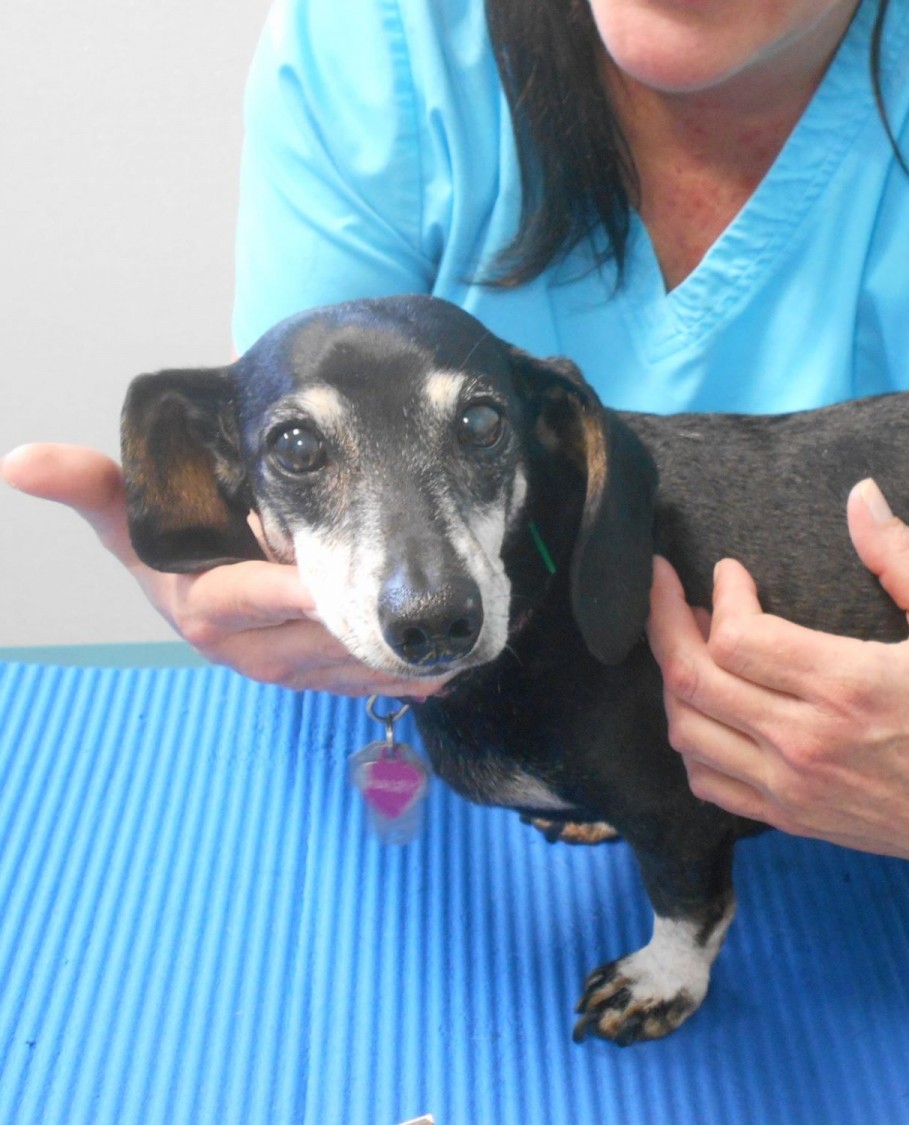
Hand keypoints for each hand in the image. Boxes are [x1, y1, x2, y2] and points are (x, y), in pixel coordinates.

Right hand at [2, 443, 447, 697]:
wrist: (195, 578)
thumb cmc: (168, 541)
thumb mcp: (130, 517)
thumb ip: (92, 489)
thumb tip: (17, 460)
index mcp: (205, 608)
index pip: (247, 600)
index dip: (286, 593)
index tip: (329, 582)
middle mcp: (245, 648)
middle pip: (309, 644)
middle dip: (358, 633)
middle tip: (412, 614)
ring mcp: (283, 668)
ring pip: (340, 671)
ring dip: (391, 664)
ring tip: (441, 649)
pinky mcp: (314, 678)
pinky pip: (359, 686)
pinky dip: (400, 682)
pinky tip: (442, 674)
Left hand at [647, 478, 908, 872]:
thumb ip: (903, 556)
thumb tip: (862, 494)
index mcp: (845, 685)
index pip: (736, 638)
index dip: (720, 595)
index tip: (730, 572)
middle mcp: (805, 740)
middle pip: (693, 680)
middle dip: (665, 621)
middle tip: (665, 587)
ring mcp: (791, 785)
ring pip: (687, 731)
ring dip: (672, 679)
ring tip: (685, 641)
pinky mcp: (789, 816)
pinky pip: (706, 782)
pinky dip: (689, 741)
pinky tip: (704, 707)